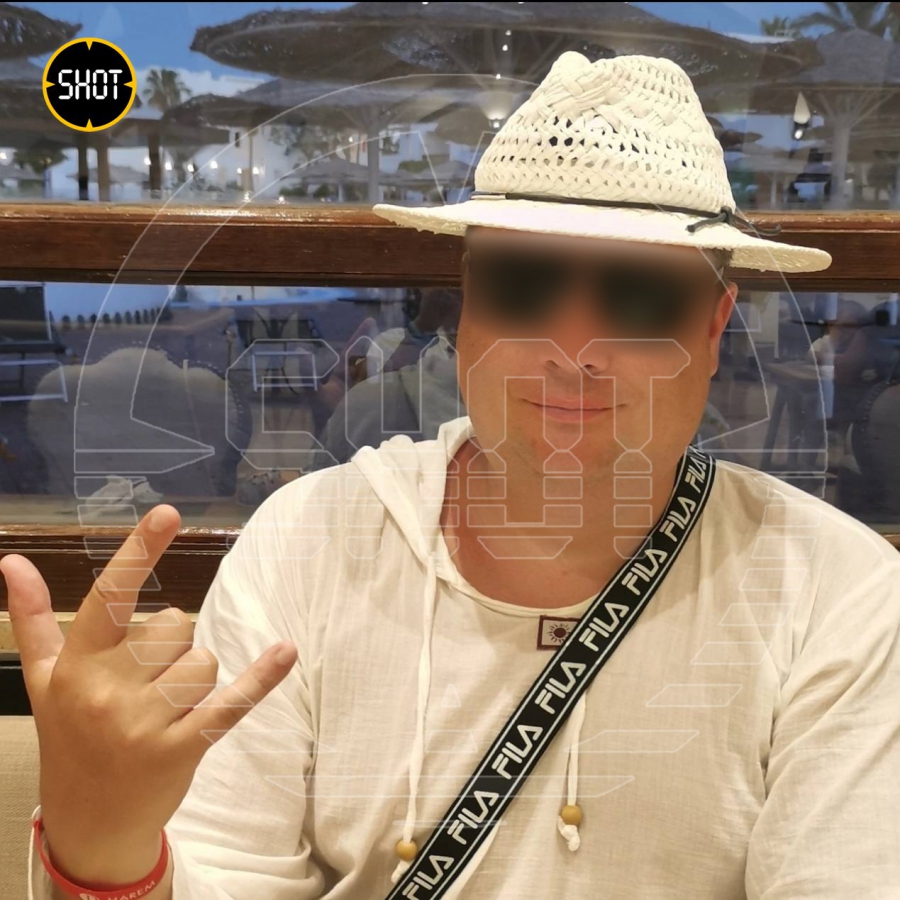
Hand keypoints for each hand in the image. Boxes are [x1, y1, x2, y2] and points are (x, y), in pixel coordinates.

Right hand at [2, 504, 297, 885]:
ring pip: (203, 659)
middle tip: (144, 682)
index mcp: (78, 667)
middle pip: (175, 625)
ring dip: (194, 676)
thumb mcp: (45, 680)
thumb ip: (34, 619)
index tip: (167, 513)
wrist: (90, 821)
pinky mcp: (185, 747)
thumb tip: (12, 561)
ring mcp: (147, 723)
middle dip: (170, 645)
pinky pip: (232, 701)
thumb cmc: (69, 737)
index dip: (139, 552)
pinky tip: (286, 651)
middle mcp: (110, 692)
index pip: (110, 598)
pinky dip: (261, 677)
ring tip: (163, 707)